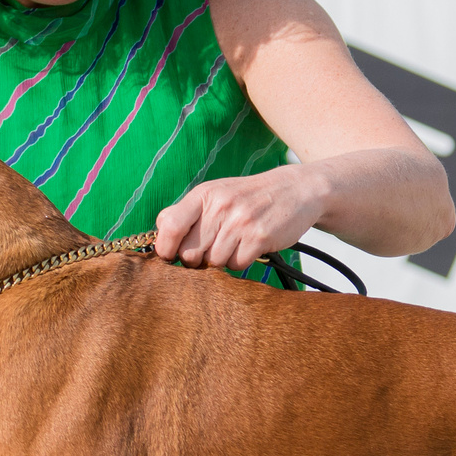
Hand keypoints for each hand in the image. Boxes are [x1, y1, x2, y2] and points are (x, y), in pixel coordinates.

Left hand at [153, 167, 327, 271]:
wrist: (296, 190)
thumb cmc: (249, 197)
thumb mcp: (216, 194)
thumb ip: (187, 213)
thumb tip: (159, 238)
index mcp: (203, 195)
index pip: (168, 226)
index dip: (165, 249)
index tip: (172, 256)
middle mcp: (219, 206)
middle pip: (190, 254)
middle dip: (197, 260)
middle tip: (212, 250)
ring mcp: (240, 222)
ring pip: (214, 263)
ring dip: (222, 261)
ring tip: (235, 244)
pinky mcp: (259, 237)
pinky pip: (236, 266)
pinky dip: (241, 262)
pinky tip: (249, 247)